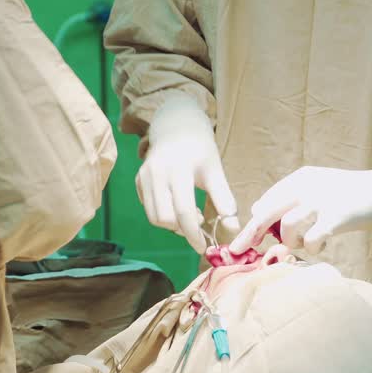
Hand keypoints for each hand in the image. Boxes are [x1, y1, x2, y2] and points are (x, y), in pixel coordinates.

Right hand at [138, 97, 239, 252]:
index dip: (193, 234)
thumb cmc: (200, 149)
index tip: (204, 247)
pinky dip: (163, 215)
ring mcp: (144, 176)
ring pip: (154, 217)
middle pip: (166, 218)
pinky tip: (176, 204)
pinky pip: (148, 208)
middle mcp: (157, 173)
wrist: (177, 124)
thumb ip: (225, 200)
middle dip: (183, 229)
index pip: (183, 212)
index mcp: (179, 169)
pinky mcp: (138, 180)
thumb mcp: (216, 171)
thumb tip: (233, 230)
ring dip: (172, 224)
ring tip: (189, 214)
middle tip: (199, 223)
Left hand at [229, 144, 371, 255]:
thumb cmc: (352, 193)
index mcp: (301, 177)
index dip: (254, 222)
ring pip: (288, 228)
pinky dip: (311, 247)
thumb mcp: (320, 187)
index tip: (246, 239)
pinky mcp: (337, 216)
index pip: (267, 201)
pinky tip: (321, 244)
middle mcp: (307, 186)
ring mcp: (322, 200)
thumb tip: (263, 217)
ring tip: (306, 243)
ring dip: (292, 242)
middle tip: (238, 250)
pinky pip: (311, 239)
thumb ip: (295, 200)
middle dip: (250, 234)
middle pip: (267, 212)